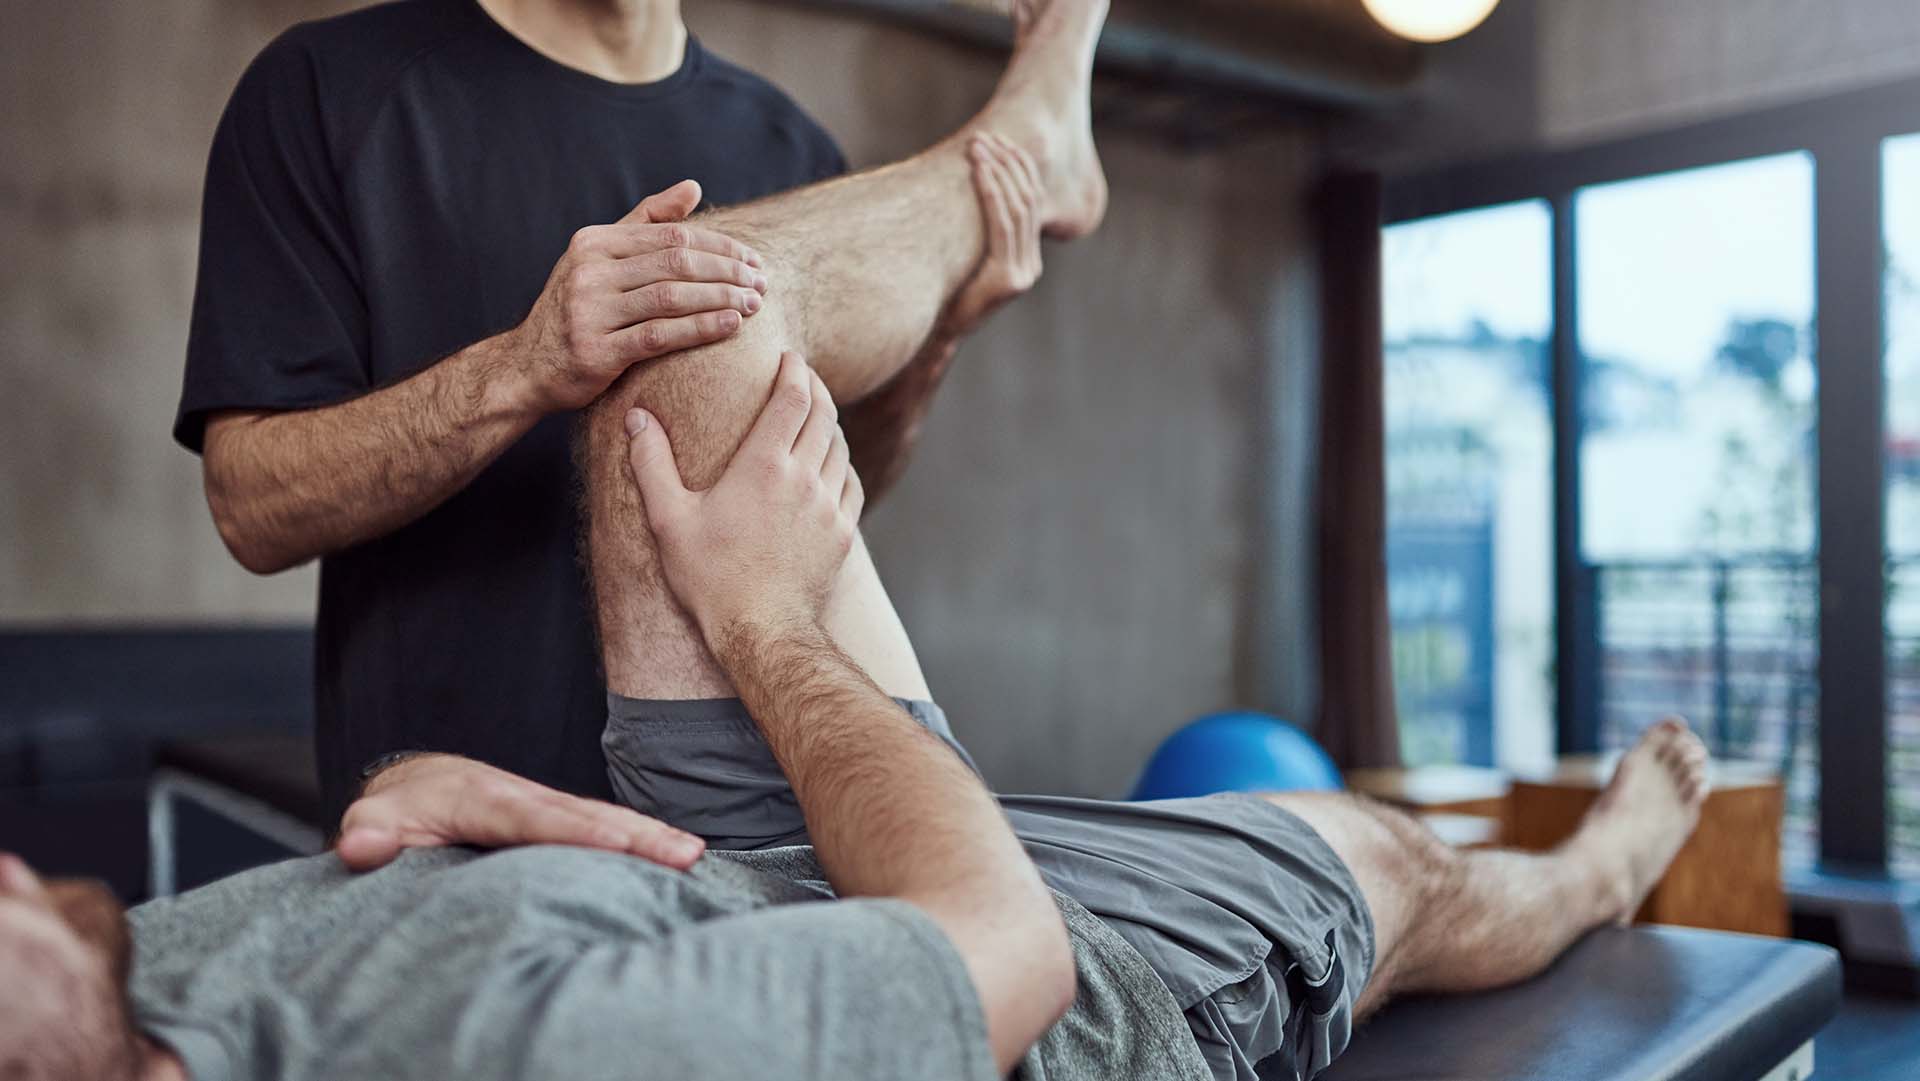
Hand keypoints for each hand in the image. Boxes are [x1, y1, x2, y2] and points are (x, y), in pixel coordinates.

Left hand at [336, 753, 705, 871]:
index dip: (575, 832)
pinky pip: (602, 825)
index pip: (533, 818)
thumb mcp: (372, 819)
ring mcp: (545, 804)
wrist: (418, 784)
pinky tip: (676, 856)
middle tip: (685, 852)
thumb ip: (368, 832)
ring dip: (649, 835)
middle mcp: (523, 796)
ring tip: (693, 856)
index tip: (617, 845)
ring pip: (603, 817)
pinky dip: (641, 837)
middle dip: (636, 832)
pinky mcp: (559, 817)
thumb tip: (360, 845)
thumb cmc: (397, 811)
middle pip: (586, 814)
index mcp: (482, 798)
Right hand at [512, 180, 770, 411]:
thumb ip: (647, 222)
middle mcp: (589, 271)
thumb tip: (694, 187)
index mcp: (594, 242)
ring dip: (721, 298)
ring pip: (672, 297)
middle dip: (727, 272)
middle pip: (677, 263)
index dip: (721, 247)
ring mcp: (590, 310)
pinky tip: (731, 325)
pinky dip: (701, 328)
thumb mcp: (601, 258)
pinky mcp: (596, 351)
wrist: (528, 367)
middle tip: (761, 284)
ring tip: (754, 304)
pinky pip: (660, 336)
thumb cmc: (578, 309)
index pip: (673, 236)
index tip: (754, 261)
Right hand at [625, 351, 863, 640]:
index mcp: (763, 466)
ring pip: (840, 447)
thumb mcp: (669, 519)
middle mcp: (804, 478)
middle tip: (805, 375)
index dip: (794, 371)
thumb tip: (637, 418)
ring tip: (816, 416)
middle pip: (824, 415)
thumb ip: (651, 464)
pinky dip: (843, 464)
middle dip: (816, 388)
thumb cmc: (711, 578)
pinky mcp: (843, 533)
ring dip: (830, 424)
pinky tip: (832, 465)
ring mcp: (829, 506)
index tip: (790, 357)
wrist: (762, 631)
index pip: (792, 399)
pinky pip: (851, 483)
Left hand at [941, 132, 1044, 337]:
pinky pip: (1002, 226)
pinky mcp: (1008, 280)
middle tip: (986, 137)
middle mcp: (1030, 265)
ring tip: (979, 147)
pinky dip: (991, 193)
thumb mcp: (969, 257)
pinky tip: (980, 172)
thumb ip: (980, 233)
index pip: (1032, 203)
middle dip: (1008, 164)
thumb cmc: (946, 292)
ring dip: (997, 172)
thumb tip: (971, 188)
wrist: (940, 335)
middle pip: (1028, 201)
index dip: (1019, 169)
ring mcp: (1022, 273)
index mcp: (1026, 258)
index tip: (999, 141)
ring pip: (1018, 209)